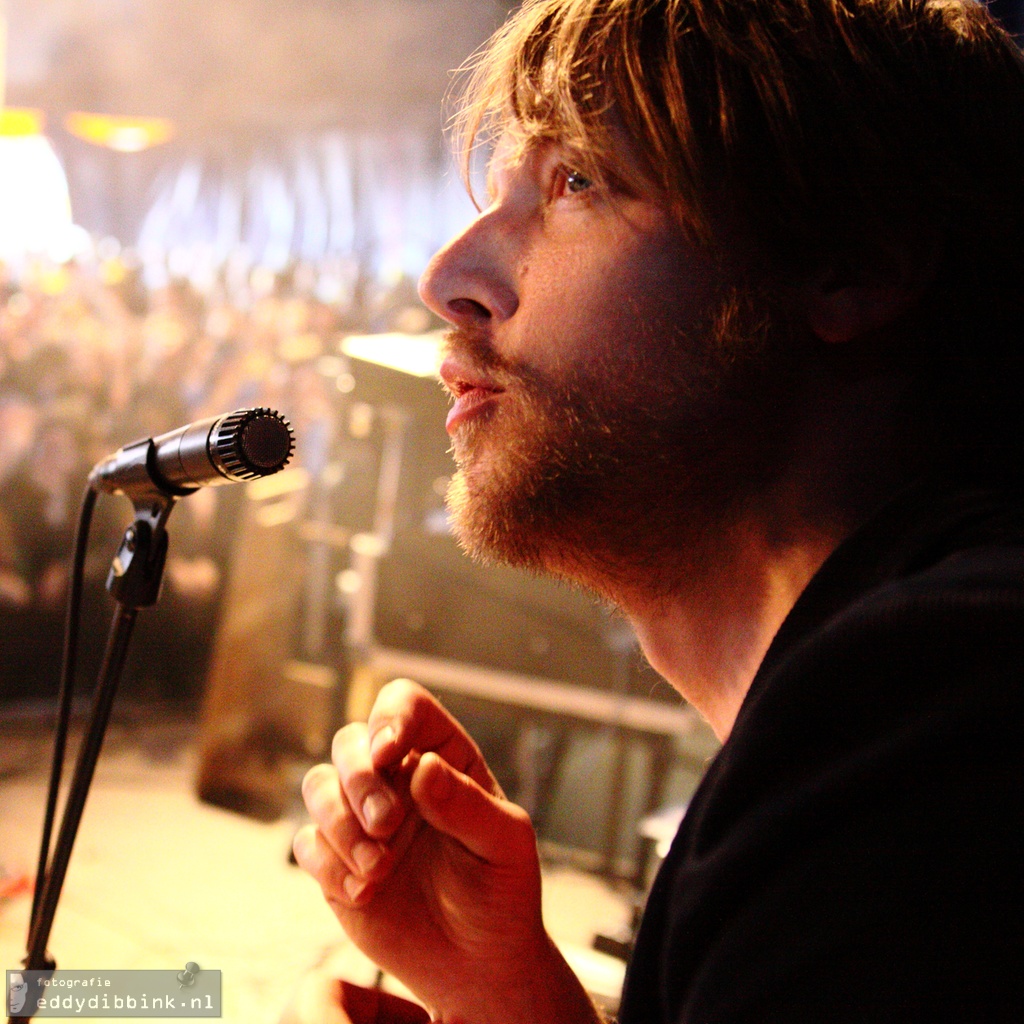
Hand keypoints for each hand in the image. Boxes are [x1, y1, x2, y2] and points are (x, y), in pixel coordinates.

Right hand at [293, 680, 600, 1023]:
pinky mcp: (336, 860)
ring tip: (378, 869)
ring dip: (340, 823)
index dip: (390, 717)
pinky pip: (307, 842)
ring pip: (318, 784)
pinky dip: (328, 864)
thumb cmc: (500, 892)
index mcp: (443, 756)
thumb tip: (424, 767)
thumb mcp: (504, 845)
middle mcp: (397, 777)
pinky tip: (364, 893)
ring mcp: (362, 817)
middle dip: (359, 779)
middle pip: (350, 740)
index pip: (405, 705)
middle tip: (386, 824)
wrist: (477, 963)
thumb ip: (467, 805)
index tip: (389, 754)